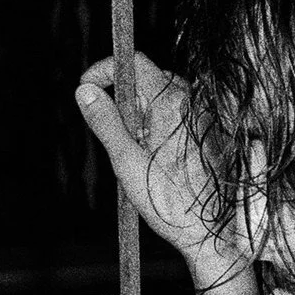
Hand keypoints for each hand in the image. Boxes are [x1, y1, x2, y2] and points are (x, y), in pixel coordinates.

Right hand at [74, 52, 252, 289]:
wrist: (209, 231)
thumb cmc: (169, 201)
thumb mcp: (126, 161)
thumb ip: (105, 122)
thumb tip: (85, 92)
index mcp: (171, 103)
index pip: (135, 62)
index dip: (106, 70)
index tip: (87, 88)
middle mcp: (191, 102)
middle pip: (147, 79)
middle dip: (123, 100)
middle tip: (115, 135)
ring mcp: (201, 116)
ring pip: (160, 99)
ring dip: (139, 116)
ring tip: (137, 154)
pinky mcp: (205, 131)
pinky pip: (174, 115)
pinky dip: (156, 127)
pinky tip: (154, 159)